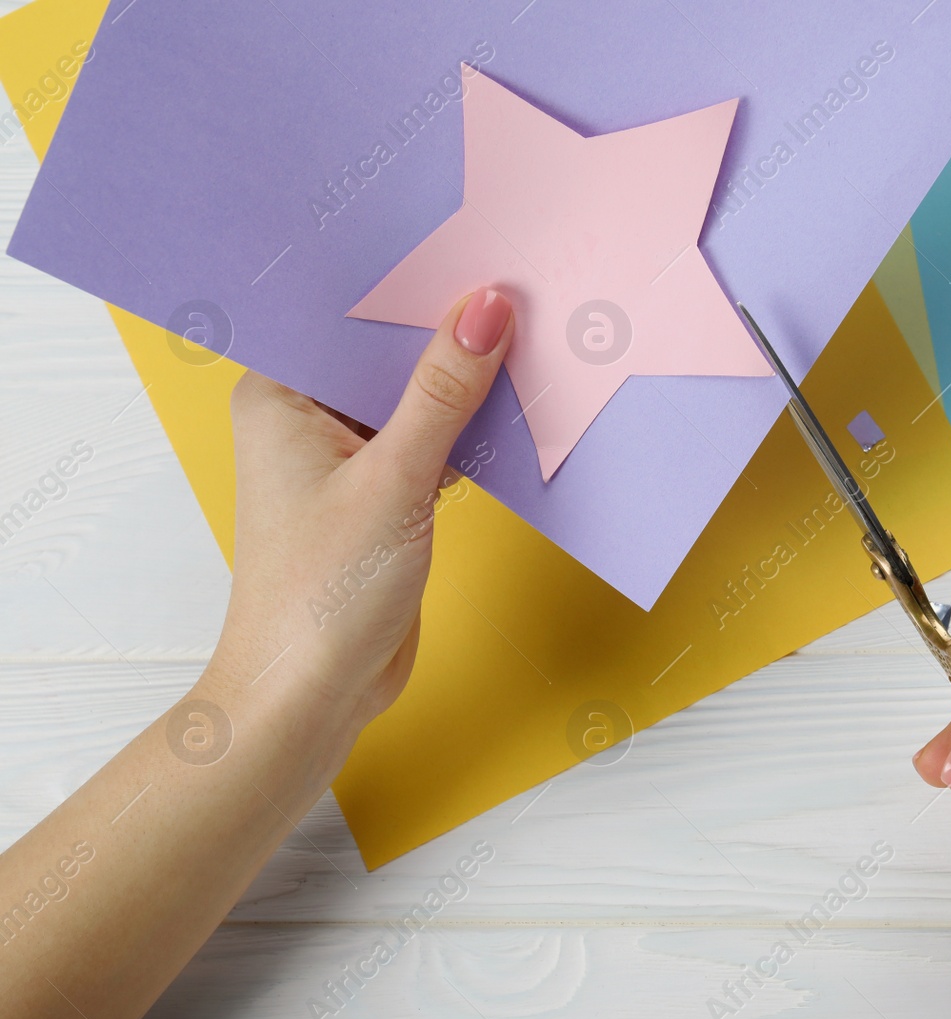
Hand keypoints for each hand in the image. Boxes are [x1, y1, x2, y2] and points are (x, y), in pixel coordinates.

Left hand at [207, 287, 512, 743]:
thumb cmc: (320, 594)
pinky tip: (520, 409)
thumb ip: (443, 393)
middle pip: (387, 353)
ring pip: (417, 399)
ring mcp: (346, 459)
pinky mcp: (383, 497)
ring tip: (533, 337)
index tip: (474, 253)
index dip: (409, 285)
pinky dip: (471, 433)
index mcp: (279, 396)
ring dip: (467, 385)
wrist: (311, 696)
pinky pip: (432, 442)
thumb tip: (486, 309)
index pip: (348, 316)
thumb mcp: (393, 480)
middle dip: (448, 332)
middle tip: (520, 288)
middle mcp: (306, 419)